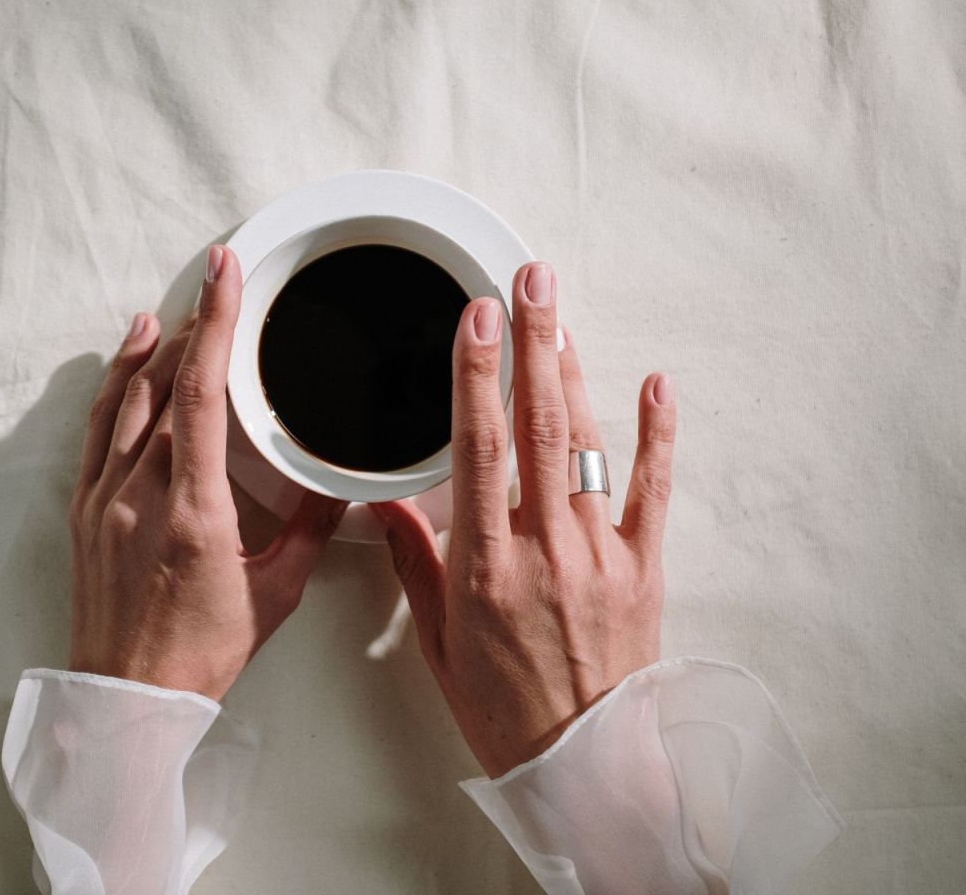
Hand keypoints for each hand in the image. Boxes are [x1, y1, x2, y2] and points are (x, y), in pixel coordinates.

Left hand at [68, 244, 349, 699]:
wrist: (128, 700)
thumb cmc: (199, 654)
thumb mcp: (275, 592)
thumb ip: (309, 530)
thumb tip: (338, 487)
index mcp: (194, 511)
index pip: (201, 393)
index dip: (214, 324)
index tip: (223, 276)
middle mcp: (140, 495)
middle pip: (163, 385)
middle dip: (193, 328)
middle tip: (214, 286)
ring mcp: (104, 500)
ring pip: (124, 403)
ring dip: (150, 352)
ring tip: (171, 313)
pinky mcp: (83, 512)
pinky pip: (96, 434)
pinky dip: (112, 391)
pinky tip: (127, 368)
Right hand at [371, 261, 676, 777]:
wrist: (583, 766)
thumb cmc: (505, 709)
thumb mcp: (438, 642)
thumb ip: (415, 565)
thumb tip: (389, 507)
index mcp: (487, 569)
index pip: (479, 452)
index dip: (478, 377)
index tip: (476, 319)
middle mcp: (546, 552)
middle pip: (540, 429)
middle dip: (533, 345)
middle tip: (529, 281)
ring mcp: (601, 557)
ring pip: (589, 448)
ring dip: (575, 375)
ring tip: (560, 318)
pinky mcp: (643, 569)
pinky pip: (653, 491)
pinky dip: (658, 436)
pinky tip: (657, 385)